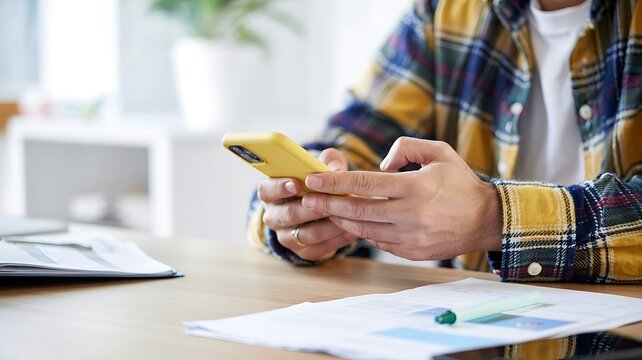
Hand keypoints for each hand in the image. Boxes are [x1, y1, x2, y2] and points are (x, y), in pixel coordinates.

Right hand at [257, 148, 358, 260]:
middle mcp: (274, 216)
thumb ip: (327, 162)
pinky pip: (319, 249)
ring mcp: (286, 236)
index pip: (267, 190)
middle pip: (289, 214)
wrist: (318, 209)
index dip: (280, 187)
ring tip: (348, 216)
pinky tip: (352, 229)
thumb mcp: (320, 167)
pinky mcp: (302, 251)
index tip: (297, 183)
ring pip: (306, 234)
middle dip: (311, 208)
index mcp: (270, 193)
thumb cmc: (316, 183)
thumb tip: (336, 170)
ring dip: (329, 225)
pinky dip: (337, 239)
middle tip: (330, 201)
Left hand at [301, 137, 501, 260]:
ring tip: (324, 210)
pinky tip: (352, 222)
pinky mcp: (412, 252)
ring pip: (364, 229)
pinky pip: (379, 241)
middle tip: (306, 199)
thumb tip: (381, 163)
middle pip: (357, 210)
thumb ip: (407, 148)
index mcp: (416, 187)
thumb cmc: (461, 183)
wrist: (486, 220)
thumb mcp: (440, 152)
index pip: (365, 183)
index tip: (312, 180)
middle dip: (327, 204)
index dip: (335, 182)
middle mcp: (411, 214)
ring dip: (341, 220)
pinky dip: (363, 231)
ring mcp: (411, 237)